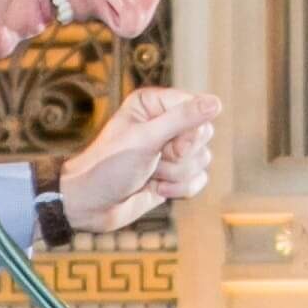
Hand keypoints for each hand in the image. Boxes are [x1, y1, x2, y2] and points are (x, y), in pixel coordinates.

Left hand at [57, 86, 221, 230]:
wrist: (90, 205)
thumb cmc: (108, 167)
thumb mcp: (145, 139)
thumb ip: (182, 119)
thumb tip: (216, 102)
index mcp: (155, 104)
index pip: (198, 109)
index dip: (189, 133)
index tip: (168, 146)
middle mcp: (165, 123)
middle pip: (203, 136)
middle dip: (180, 156)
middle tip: (154, 161)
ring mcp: (171, 150)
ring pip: (203, 160)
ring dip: (175, 175)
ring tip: (149, 175)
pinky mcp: (174, 174)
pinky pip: (199, 180)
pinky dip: (179, 189)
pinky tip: (156, 188)